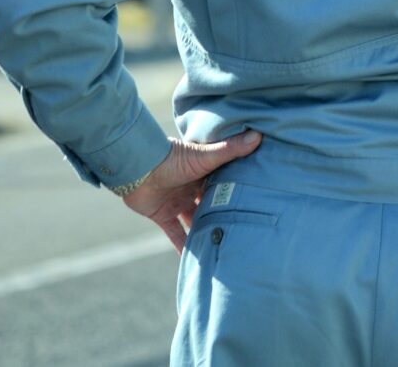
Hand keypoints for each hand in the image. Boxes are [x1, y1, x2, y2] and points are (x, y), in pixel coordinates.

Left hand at [119, 130, 262, 250]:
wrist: (138, 169)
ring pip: (195, 221)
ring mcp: (177, 202)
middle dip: (223, 214)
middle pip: (211, 204)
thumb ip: (230, 149)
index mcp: (204, 172)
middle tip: (242, 229)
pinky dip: (182, 246)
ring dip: (205, 232)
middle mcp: (192, 188)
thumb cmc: (173, 158)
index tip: (257, 201)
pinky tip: (191, 261)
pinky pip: (175, 234)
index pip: (225, 183)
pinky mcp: (163, 215)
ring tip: (222, 246)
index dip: (238, 191)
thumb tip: (258, 136)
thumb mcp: (205, 156)